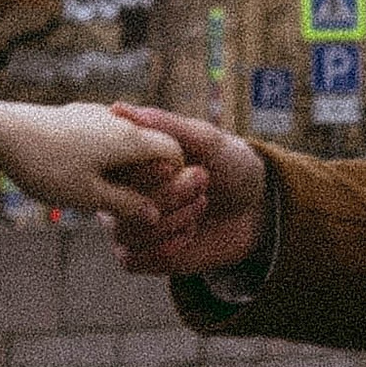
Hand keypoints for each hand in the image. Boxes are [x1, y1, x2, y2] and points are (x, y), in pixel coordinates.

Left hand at [0, 97, 191, 232]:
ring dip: (124, 168)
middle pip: (151, 145)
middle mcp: (118, 120)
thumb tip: (153, 215)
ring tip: (103, 193)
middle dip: (148, 176)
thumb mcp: (89, 196)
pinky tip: (81, 175)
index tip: (161, 201)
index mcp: (129, 137)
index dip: (176, 178)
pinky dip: (104, 157)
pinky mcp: (74, 116)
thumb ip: (126, 205)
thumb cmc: (47, 166)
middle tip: (132, 204)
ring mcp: (95, 114)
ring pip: (125, 142)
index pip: (173, 151)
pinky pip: (103, 137)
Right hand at [106, 107, 270, 274]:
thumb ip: (164, 125)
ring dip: (171, 220)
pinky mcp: (137, 254)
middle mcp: (119, 190)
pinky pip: (132, 258)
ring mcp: (125, 223)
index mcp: (128, 159)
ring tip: (201, 203)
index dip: (143, 169)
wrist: (253, 208)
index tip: (176, 164)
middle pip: (118, 200)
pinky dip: (164, 248)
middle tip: (202, 179)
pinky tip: (190, 233)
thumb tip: (117, 107)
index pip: (112, 165)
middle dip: (167, 194)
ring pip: (126, 231)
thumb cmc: (228, 164)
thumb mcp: (206, 139)